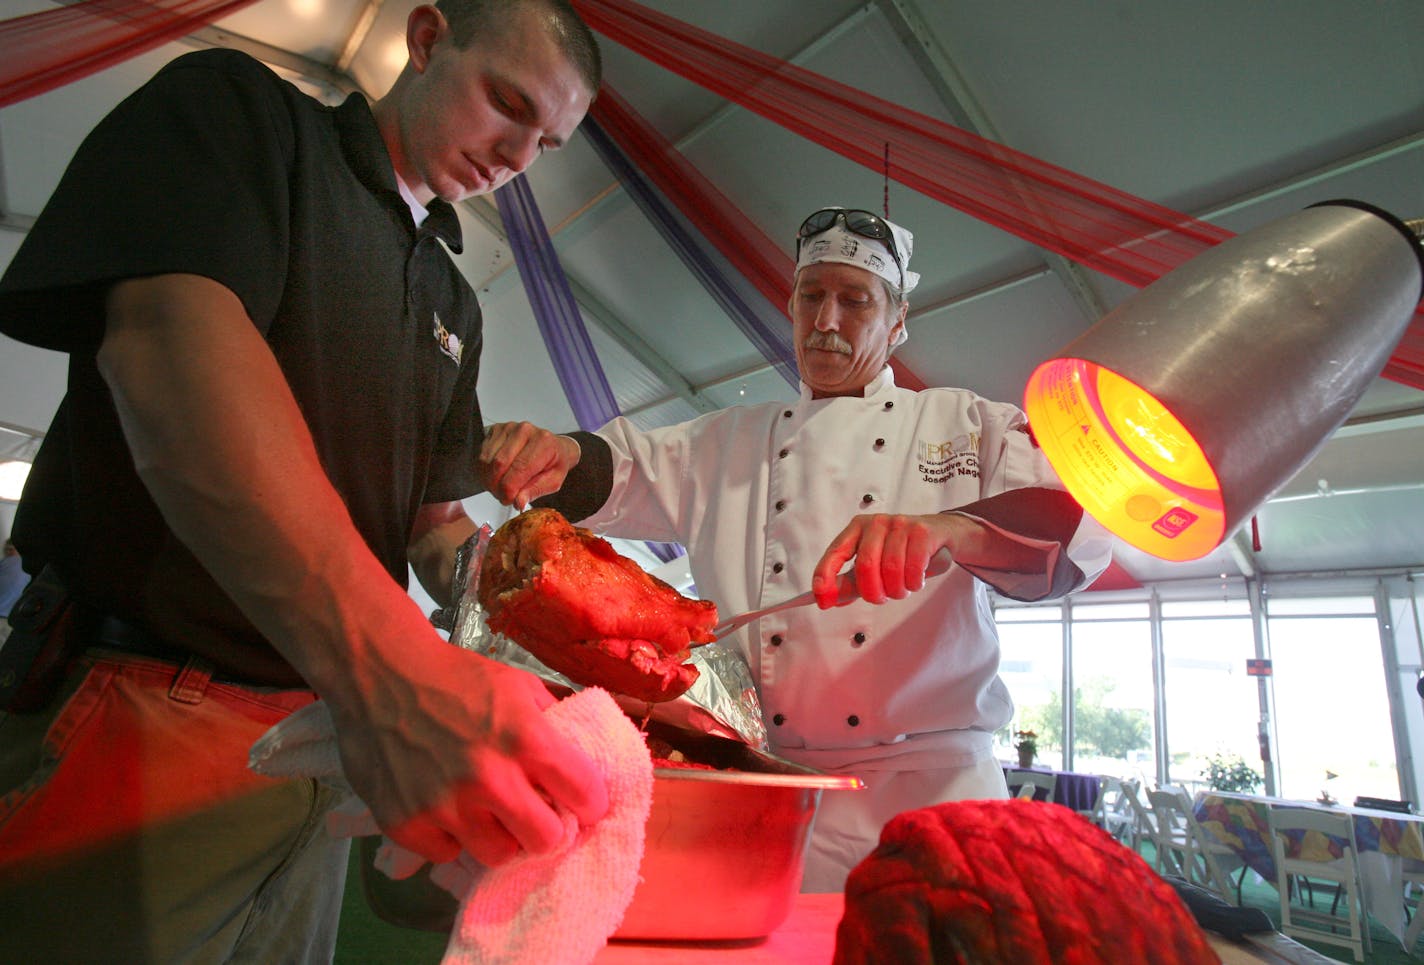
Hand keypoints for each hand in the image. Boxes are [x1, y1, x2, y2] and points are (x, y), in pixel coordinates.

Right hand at [330, 640, 607, 867]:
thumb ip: (553, 723)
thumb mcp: (517, 684)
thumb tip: (583, 759)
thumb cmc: (454, 676)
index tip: (580, 801)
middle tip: (533, 812)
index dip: (589, 800)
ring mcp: (445, 806)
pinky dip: (449, 835)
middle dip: (546, 827)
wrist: (379, 672)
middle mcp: (489, 778)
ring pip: (498, 855)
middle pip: (546, 840)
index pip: (585, 794)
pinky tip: (443, 805)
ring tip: (485, 809)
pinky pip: (447, 853)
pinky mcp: (406, 825)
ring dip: (498, 834)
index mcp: (526, 738)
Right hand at [479, 422, 579, 508]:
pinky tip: (496, 476)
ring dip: (489, 480)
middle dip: (497, 487)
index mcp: (543, 442)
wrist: (552, 446)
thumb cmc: (553, 462)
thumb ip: (535, 491)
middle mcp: (525, 430)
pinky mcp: (496, 430)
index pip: (519, 468)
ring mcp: (509, 428)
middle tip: (504, 497)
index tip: (508, 500)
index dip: (509, 489)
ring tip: (501, 487)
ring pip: (487, 460)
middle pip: (499, 464)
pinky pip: (482, 454)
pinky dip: (484, 471)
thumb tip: (518, 502)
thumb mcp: (553, 481)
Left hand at [812, 513, 966, 607]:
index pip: (835, 552)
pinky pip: (913, 568)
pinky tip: (915, 581)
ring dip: (897, 590)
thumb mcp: (873, 566)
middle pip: (866, 566)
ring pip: (891, 569)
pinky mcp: (922, 532)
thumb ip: (849, 583)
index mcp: (857, 528)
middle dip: (873, 592)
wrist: (939, 534)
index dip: (825, 576)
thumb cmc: (901, 552)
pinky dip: (913, 583)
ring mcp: (900, 524)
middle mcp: (876, 522)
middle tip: (881, 598)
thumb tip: (825, 599)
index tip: (821, 599)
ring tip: (901, 589)